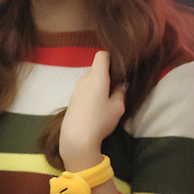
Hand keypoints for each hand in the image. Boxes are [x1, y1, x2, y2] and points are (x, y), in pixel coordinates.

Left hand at [60, 51, 125, 169]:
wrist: (76, 138)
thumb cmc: (100, 120)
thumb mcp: (117, 108)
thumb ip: (120, 93)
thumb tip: (121, 85)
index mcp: (97, 77)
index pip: (101, 55)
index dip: (111, 57)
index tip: (119, 68)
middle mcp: (84, 79)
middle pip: (95, 67)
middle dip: (106, 72)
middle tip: (116, 84)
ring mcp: (76, 88)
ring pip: (89, 78)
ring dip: (98, 82)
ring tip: (107, 97)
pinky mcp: (72, 98)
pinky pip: (84, 87)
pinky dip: (91, 90)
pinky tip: (96, 105)